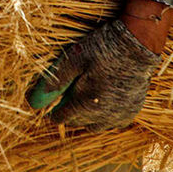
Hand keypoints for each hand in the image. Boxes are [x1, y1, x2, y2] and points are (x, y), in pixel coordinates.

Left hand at [26, 18, 158, 131]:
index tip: (50, 106)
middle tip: (66, 100)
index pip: (62, 119)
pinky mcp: (133, 110)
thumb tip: (35, 101)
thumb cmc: (102, 49)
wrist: (136, 45)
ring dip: (88, 118)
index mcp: (86, 104)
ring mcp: (120, 114)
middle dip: (70, 114)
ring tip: (84, 101)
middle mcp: (103, 116)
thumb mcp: (74, 59)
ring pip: (97, 126)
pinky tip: (103, 102)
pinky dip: (106, 117)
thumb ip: (56, 81)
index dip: (54, 113)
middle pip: (79, 123)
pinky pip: (115, 123)